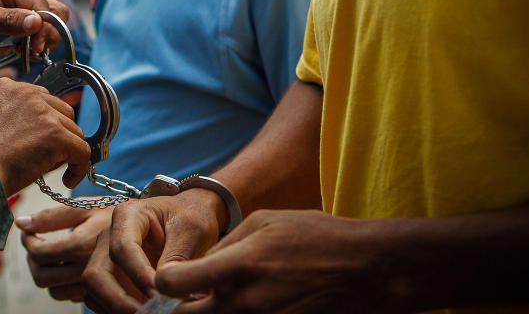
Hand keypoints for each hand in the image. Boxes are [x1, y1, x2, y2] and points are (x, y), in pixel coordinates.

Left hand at [0, 0, 69, 62]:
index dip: (45, 26)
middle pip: (54, 12)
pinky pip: (37, 37)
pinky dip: (35, 47)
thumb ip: (6, 20)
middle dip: (50, 33)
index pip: (42, 4)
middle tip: (35, 50)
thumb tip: (37, 22)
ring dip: (43, 41)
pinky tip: (22, 54)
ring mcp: (17, 14)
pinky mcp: (15, 30)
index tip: (36, 47)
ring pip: (49, 25)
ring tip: (27, 53)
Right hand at [0, 77, 89, 195]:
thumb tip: (23, 132)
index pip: (37, 98)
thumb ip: (2, 117)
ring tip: (51, 170)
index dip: (42, 122)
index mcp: (3, 87)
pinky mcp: (56, 133)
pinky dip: (79, 166)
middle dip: (57, 132)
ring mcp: (42, 111)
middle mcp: (25, 92)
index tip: (40, 139)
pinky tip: (69, 179)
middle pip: (59, 110)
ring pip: (72, 129)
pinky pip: (81, 150)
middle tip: (47, 156)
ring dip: (66, 150)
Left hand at [17, 204, 114, 301]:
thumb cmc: (113, 214)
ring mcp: (94, 285)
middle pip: (42, 276)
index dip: (28, 242)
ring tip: (49, 254)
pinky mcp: (98, 293)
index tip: (28, 232)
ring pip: (53, 290)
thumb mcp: (84, 207)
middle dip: (32, 259)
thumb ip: (51, 216)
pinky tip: (65, 264)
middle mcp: (88, 269)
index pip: (42, 253)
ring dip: (44, 272)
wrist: (150, 231)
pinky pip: (68, 295)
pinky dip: (60, 281)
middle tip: (34, 244)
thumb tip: (21, 223)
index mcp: (83, 244)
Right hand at [82, 192, 222, 312]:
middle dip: (117, 301)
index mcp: (128, 215)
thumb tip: (162, 290)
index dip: (139, 276)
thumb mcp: (192, 230)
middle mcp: (109, 236)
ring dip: (117, 309)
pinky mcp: (111, 278)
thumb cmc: (192, 217)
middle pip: (95, 274)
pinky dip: (118, 312)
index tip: (161, 296)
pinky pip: (101, 301)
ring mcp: (106, 258)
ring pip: (94, 291)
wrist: (192, 218)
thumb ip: (176, 257)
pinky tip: (145, 312)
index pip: (122, 249)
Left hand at [155, 210, 388, 312]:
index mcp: (237, 267)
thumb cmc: (316, 238)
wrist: (366, 271)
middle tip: (184, 297)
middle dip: (177, 308)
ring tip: (215, 298)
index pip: (172, 284)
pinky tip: (241, 306)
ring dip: (207, 312)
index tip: (170, 276)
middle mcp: (244, 303)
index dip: (163, 281)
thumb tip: (198, 268)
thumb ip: (224, 247)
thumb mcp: (264, 223)